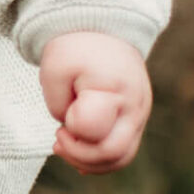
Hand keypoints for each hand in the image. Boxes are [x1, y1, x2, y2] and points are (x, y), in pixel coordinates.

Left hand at [40, 31, 151, 171]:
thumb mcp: (54, 67)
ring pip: (120, 158)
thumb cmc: (77, 49)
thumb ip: (57, 104)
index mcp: (114, 90)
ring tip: (64, 144)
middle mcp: (134, 108)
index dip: (71, 128)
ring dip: (88, 161)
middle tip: (58, 136)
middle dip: (78, 154)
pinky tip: (78, 155)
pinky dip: (99, 159)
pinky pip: (122, 152)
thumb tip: (72, 131)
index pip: (92, 130)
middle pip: (111, 153)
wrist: (104, 32)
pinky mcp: (136, 123)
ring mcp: (139, 117)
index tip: (62, 115)